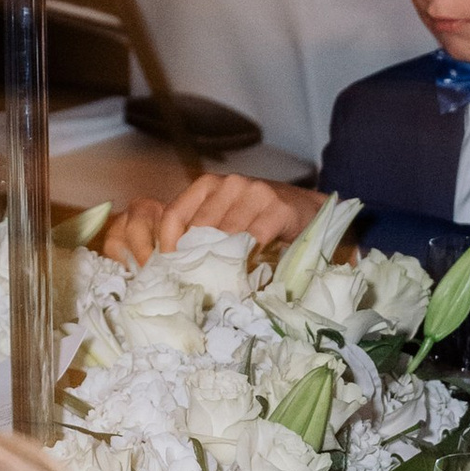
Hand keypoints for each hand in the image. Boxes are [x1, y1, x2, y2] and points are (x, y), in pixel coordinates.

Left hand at [101, 170, 317, 267]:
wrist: (305, 208)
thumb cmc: (257, 217)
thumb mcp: (224, 217)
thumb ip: (201, 232)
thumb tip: (169, 265)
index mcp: (208, 185)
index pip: (174, 214)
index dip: (165, 244)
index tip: (164, 270)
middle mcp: (230, 184)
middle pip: (200, 228)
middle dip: (193, 259)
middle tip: (190, 285)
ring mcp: (256, 193)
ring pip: (227, 235)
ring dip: (221, 263)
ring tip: (215, 287)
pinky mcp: (279, 208)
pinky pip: (255, 239)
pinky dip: (248, 261)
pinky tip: (244, 277)